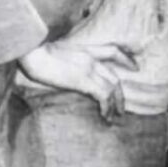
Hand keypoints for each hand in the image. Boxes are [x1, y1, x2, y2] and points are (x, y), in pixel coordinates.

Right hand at [18, 41, 135, 121]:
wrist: (32, 52)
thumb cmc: (35, 53)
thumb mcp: (56, 51)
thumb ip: (67, 59)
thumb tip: (66, 69)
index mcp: (85, 50)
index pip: (113, 52)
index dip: (126, 59)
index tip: (135, 67)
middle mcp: (91, 59)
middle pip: (114, 76)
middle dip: (120, 93)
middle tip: (121, 107)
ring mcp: (89, 69)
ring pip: (112, 87)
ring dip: (115, 104)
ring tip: (115, 116)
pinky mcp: (84, 80)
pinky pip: (103, 95)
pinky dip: (107, 107)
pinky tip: (105, 116)